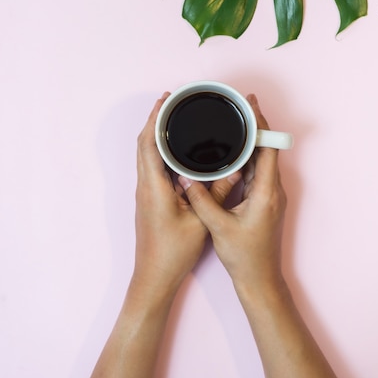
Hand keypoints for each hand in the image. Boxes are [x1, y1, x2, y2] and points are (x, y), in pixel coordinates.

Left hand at [133, 93, 240, 295]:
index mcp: (154, 187)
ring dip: (154, 134)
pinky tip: (173, 150)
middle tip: (170, 103)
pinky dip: (158, 150)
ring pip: (145, 155)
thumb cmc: (173, 252)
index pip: (148, 143)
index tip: (165, 100)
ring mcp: (145, 193)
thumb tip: (233, 171)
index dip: (154, 118)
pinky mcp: (149, 199)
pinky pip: (150, 166)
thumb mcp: (201, 221)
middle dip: (154, 120)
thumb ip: (217, 193)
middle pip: (143, 144)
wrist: (154, 277)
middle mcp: (145, 186)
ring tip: (172, 120)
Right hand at [178, 93, 286, 292]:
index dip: (260, 123)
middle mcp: (272, 190)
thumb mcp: (218, 226)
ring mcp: (269, 195)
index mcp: (266, 192)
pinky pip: (257, 171)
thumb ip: (201, 199)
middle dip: (253, 126)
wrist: (259, 280)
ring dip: (250, 141)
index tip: (250, 104)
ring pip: (261, 159)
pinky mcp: (263, 200)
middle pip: (266, 148)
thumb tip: (185, 177)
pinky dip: (247, 157)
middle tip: (238, 106)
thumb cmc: (244, 257)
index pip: (267, 147)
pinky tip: (233, 150)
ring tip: (234, 122)